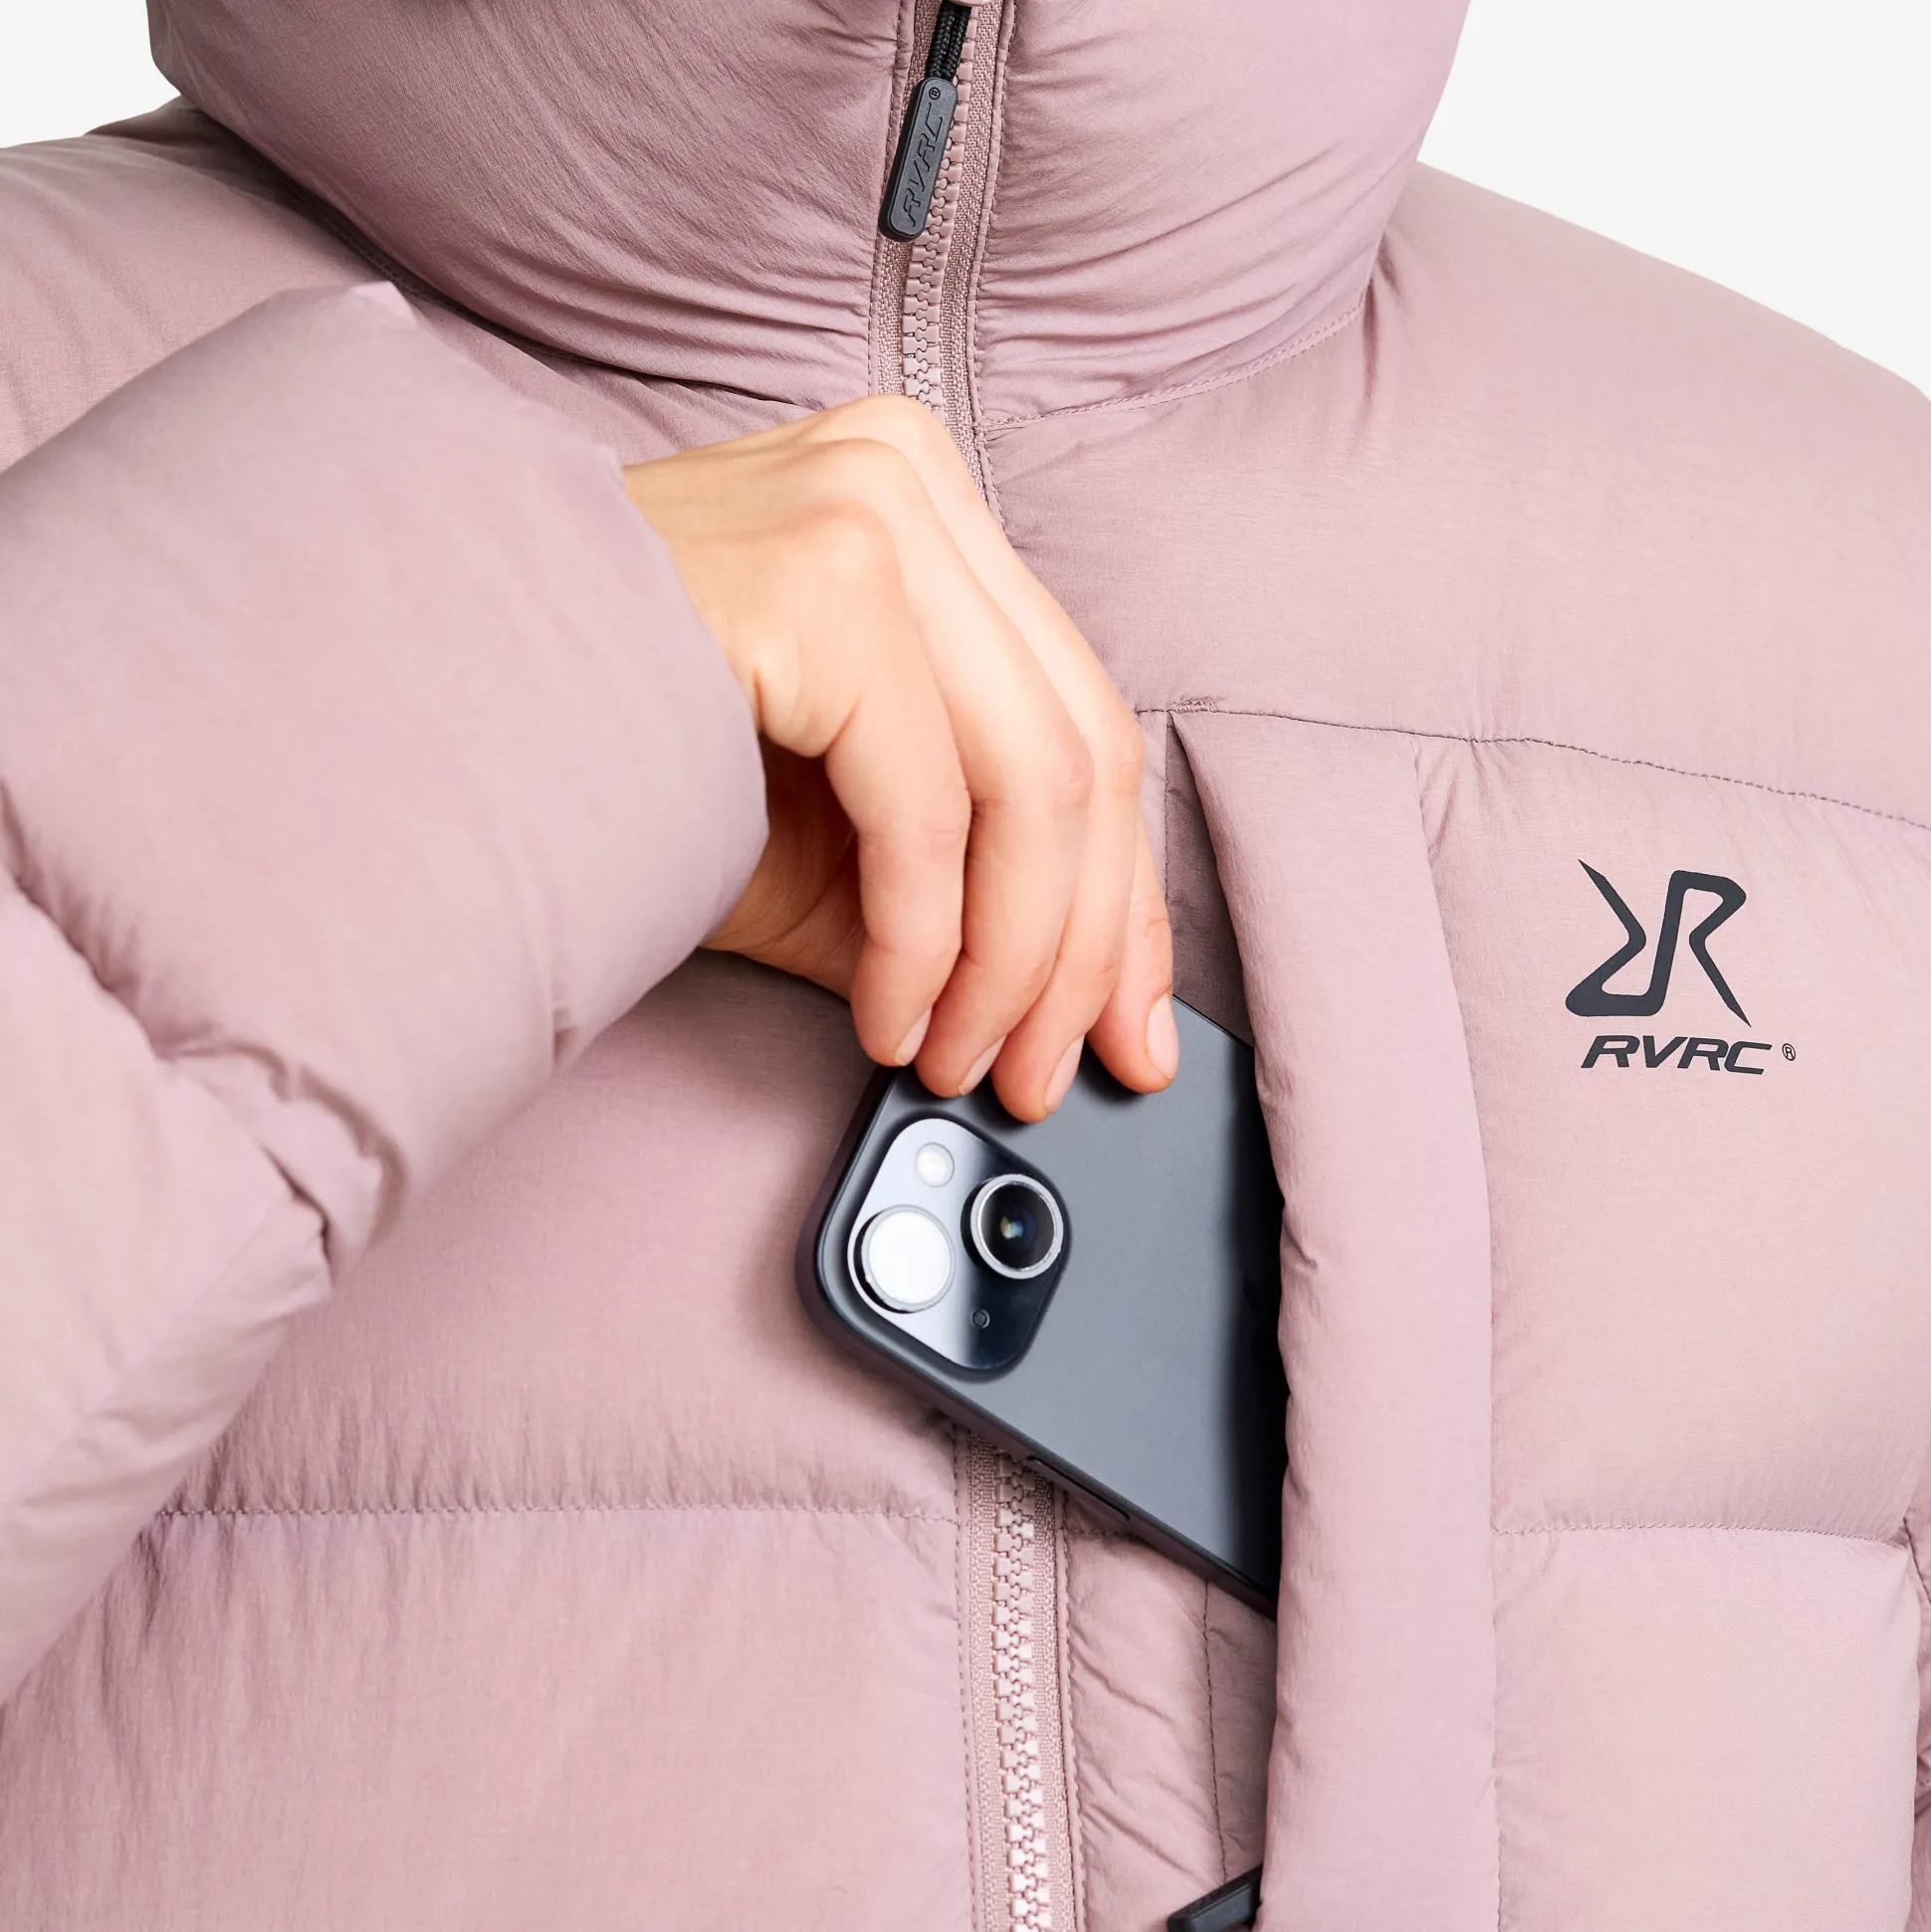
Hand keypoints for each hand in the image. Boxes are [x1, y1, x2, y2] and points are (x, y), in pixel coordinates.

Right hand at [624, 396, 1177, 1120]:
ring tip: (963, 1060)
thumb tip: (1069, 1007)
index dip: (1118, 897)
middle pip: (1083, 751)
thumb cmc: (613, 758)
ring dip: (1010, 963)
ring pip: (1036, 784)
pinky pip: (930, 811)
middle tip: (1042, 1075)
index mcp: (924, 508)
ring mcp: (870, 512)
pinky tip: (891, 1018)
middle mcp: (910, 477)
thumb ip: (956, 888)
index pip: (1080, 716)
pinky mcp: (820, 579)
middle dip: (1079, 951)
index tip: (1124, 1023)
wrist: (421, 707)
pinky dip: (927, 945)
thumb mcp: (823, 833)